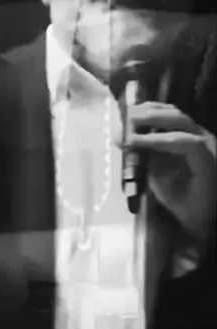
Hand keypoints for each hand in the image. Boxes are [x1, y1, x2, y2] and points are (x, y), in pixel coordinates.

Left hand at [126, 102, 215, 242]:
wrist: (195, 219)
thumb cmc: (177, 195)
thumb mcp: (152, 170)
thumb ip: (141, 153)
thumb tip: (120, 136)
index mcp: (186, 136)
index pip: (167, 113)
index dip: (145, 110)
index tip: (122, 111)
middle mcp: (198, 136)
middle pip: (172, 112)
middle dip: (145, 111)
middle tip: (124, 115)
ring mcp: (205, 145)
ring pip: (180, 121)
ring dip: (151, 120)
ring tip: (129, 126)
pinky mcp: (207, 158)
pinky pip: (186, 142)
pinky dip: (160, 140)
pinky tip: (140, 142)